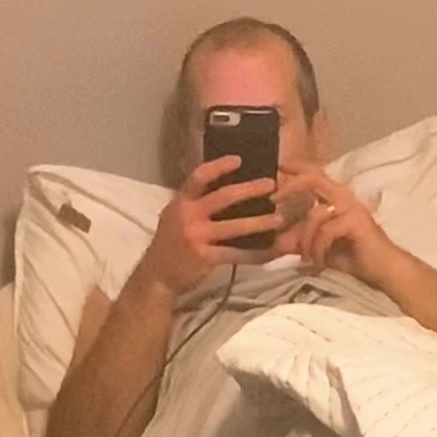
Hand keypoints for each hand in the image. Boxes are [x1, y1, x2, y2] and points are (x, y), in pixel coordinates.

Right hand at [138, 156, 282, 297]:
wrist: (157, 276)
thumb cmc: (170, 244)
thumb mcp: (175, 216)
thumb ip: (195, 203)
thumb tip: (222, 188)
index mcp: (182, 202)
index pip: (199, 177)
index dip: (219, 166)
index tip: (239, 160)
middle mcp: (189, 216)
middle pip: (223, 197)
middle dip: (250, 190)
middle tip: (271, 185)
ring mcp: (197, 237)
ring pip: (235, 227)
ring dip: (260, 222)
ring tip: (279, 218)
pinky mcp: (206, 258)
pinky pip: (236, 254)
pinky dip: (255, 254)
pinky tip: (270, 251)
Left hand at [272, 164, 394, 286]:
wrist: (382, 271)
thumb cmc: (354, 258)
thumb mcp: (320, 248)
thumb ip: (301, 242)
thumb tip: (277, 243)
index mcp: (337, 199)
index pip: (315, 175)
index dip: (297, 168)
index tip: (279, 166)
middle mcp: (344, 197)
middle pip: (314, 179)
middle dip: (292, 186)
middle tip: (274, 199)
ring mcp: (352, 207)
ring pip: (316, 214)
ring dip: (306, 239)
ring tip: (307, 258)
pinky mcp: (357, 221)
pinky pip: (327, 230)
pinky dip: (319, 247)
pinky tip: (320, 261)